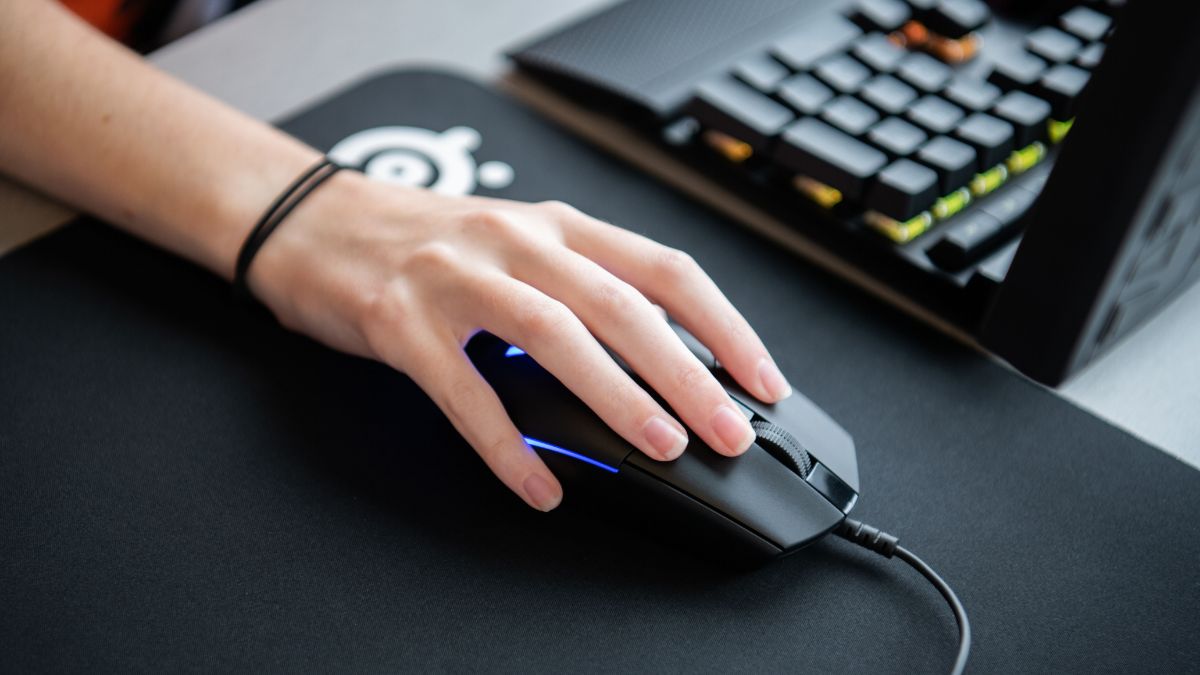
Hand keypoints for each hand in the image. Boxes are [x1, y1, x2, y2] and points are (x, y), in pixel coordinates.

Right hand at [248, 170, 792, 510]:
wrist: (314, 220)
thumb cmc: (426, 242)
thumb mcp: (516, 246)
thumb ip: (582, 291)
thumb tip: (661, 364)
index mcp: (557, 227)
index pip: (664, 270)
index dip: (724, 326)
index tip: (763, 381)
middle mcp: (515, 240)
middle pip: (621, 305)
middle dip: (686, 373)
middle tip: (726, 431)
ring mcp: (456, 277)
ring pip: (553, 334)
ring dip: (614, 395)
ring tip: (657, 447)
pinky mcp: (400, 320)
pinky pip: (463, 390)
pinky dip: (507, 445)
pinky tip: (540, 485)